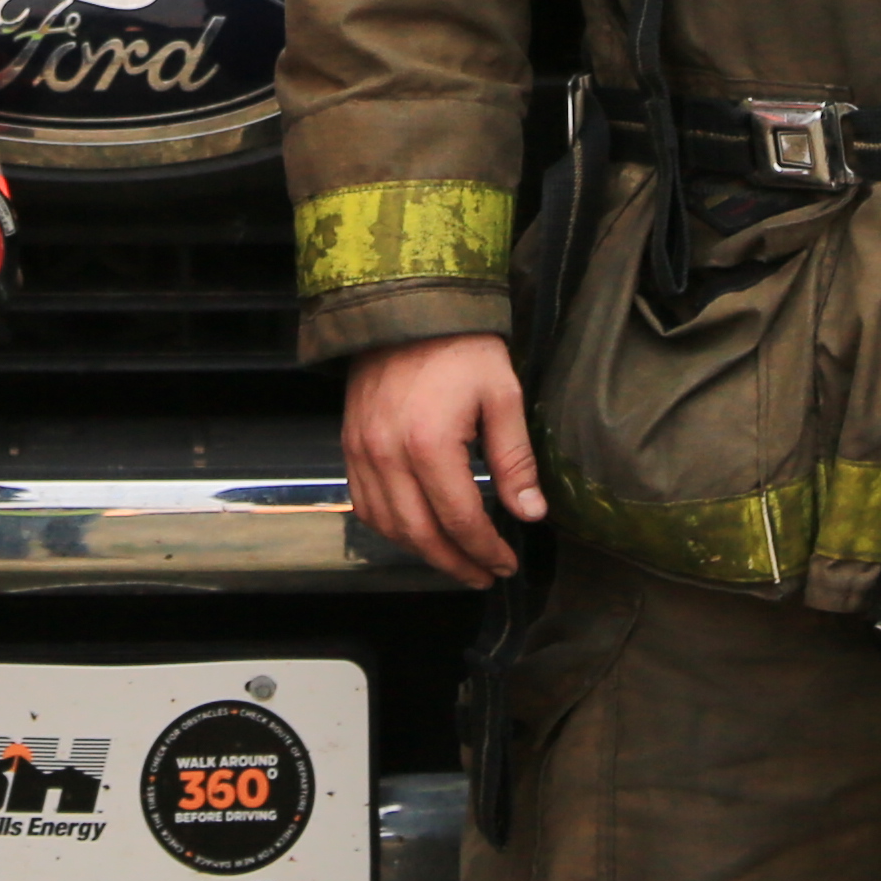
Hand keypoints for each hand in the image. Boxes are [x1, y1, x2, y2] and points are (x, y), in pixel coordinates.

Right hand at [345, 331, 543, 587]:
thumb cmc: (460, 346)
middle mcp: (388, 454)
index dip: (486, 550)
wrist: (407, 305)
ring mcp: (362, 451)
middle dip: (456, 562)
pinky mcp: (350, 444)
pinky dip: (389, 528)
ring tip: (454, 559)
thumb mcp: (502, 396)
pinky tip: (414, 532)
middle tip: (484, 575)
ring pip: (388, 526)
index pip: (460, 520)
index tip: (506, 564)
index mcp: (429, 444)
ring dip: (422, 552)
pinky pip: (363, 503)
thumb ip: (515, 460)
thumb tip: (530, 513)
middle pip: (421, 534)